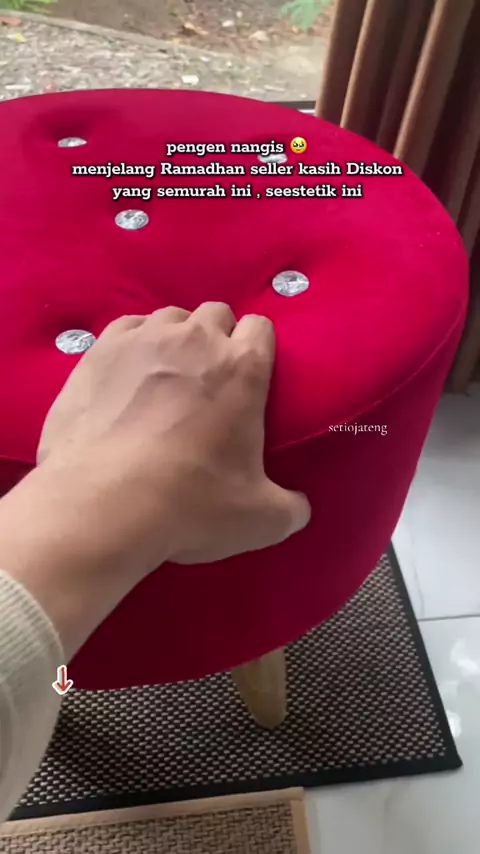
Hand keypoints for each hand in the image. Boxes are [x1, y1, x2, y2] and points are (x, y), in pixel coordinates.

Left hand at [38, 303, 310, 568]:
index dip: (256, 349)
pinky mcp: (100, 350)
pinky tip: (126, 376)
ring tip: (164, 377)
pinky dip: (133, 345)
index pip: (260, 328)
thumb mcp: (260, 519)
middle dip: (216, 338)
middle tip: (207, 382)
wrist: (103, 504)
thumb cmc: (190, 504)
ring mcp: (144, 338)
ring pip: (170, 317)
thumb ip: (290, 507)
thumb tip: (299, 507)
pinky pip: (126, 328)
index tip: (249, 377)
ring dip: (174, 338)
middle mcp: (196, 339)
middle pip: (215, 315)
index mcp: (243, 368)